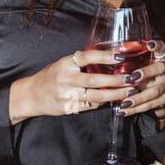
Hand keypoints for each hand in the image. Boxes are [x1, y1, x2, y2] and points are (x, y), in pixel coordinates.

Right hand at [8, 46, 129, 124]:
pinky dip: (104, 102)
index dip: (104, 56)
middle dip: (117, 80)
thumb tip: (110, 56)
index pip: (87, 57)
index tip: (120, 56)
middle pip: (95, 80)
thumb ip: (82, 61)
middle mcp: (65, 79)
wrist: (31, 95)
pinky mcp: (68, 108)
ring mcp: (66, 95)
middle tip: (133, 79)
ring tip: (130, 91)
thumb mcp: (64, 63)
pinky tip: (116, 99)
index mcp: (65, 63)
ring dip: (115, 94)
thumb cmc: (52, 76)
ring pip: (96, 96)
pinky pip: (90, 106)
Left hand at [118, 39, 164, 119]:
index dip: (156, 45)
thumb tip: (107, 62)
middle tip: (132, 78)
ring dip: (138, 97)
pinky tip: (123, 111)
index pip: (161, 48)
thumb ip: (129, 64)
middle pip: (159, 68)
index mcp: (159, 58)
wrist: (158, 98)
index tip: (149, 45)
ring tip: (124, 102)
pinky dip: (136, 109)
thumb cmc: (143, 78)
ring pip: (154, 91)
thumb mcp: (139, 68)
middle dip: (145, 72)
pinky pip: (150, 104)